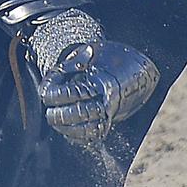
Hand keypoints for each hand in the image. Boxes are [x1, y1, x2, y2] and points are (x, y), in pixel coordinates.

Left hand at [38, 41, 159, 147]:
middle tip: (49, 112)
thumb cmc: (114, 57)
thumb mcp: (94, 50)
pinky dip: (79, 136)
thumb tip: (55, 75)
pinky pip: (95, 135)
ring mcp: (113, 113)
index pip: (73, 93)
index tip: (45, 93)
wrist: (141, 69)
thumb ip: (75, 61)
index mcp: (103, 81)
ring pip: (88, 130)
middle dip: (60, 115)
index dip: (55, 95)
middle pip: (80, 114)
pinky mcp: (113, 121)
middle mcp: (109, 100)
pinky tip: (67, 130)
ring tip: (56, 121)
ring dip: (68, 129)